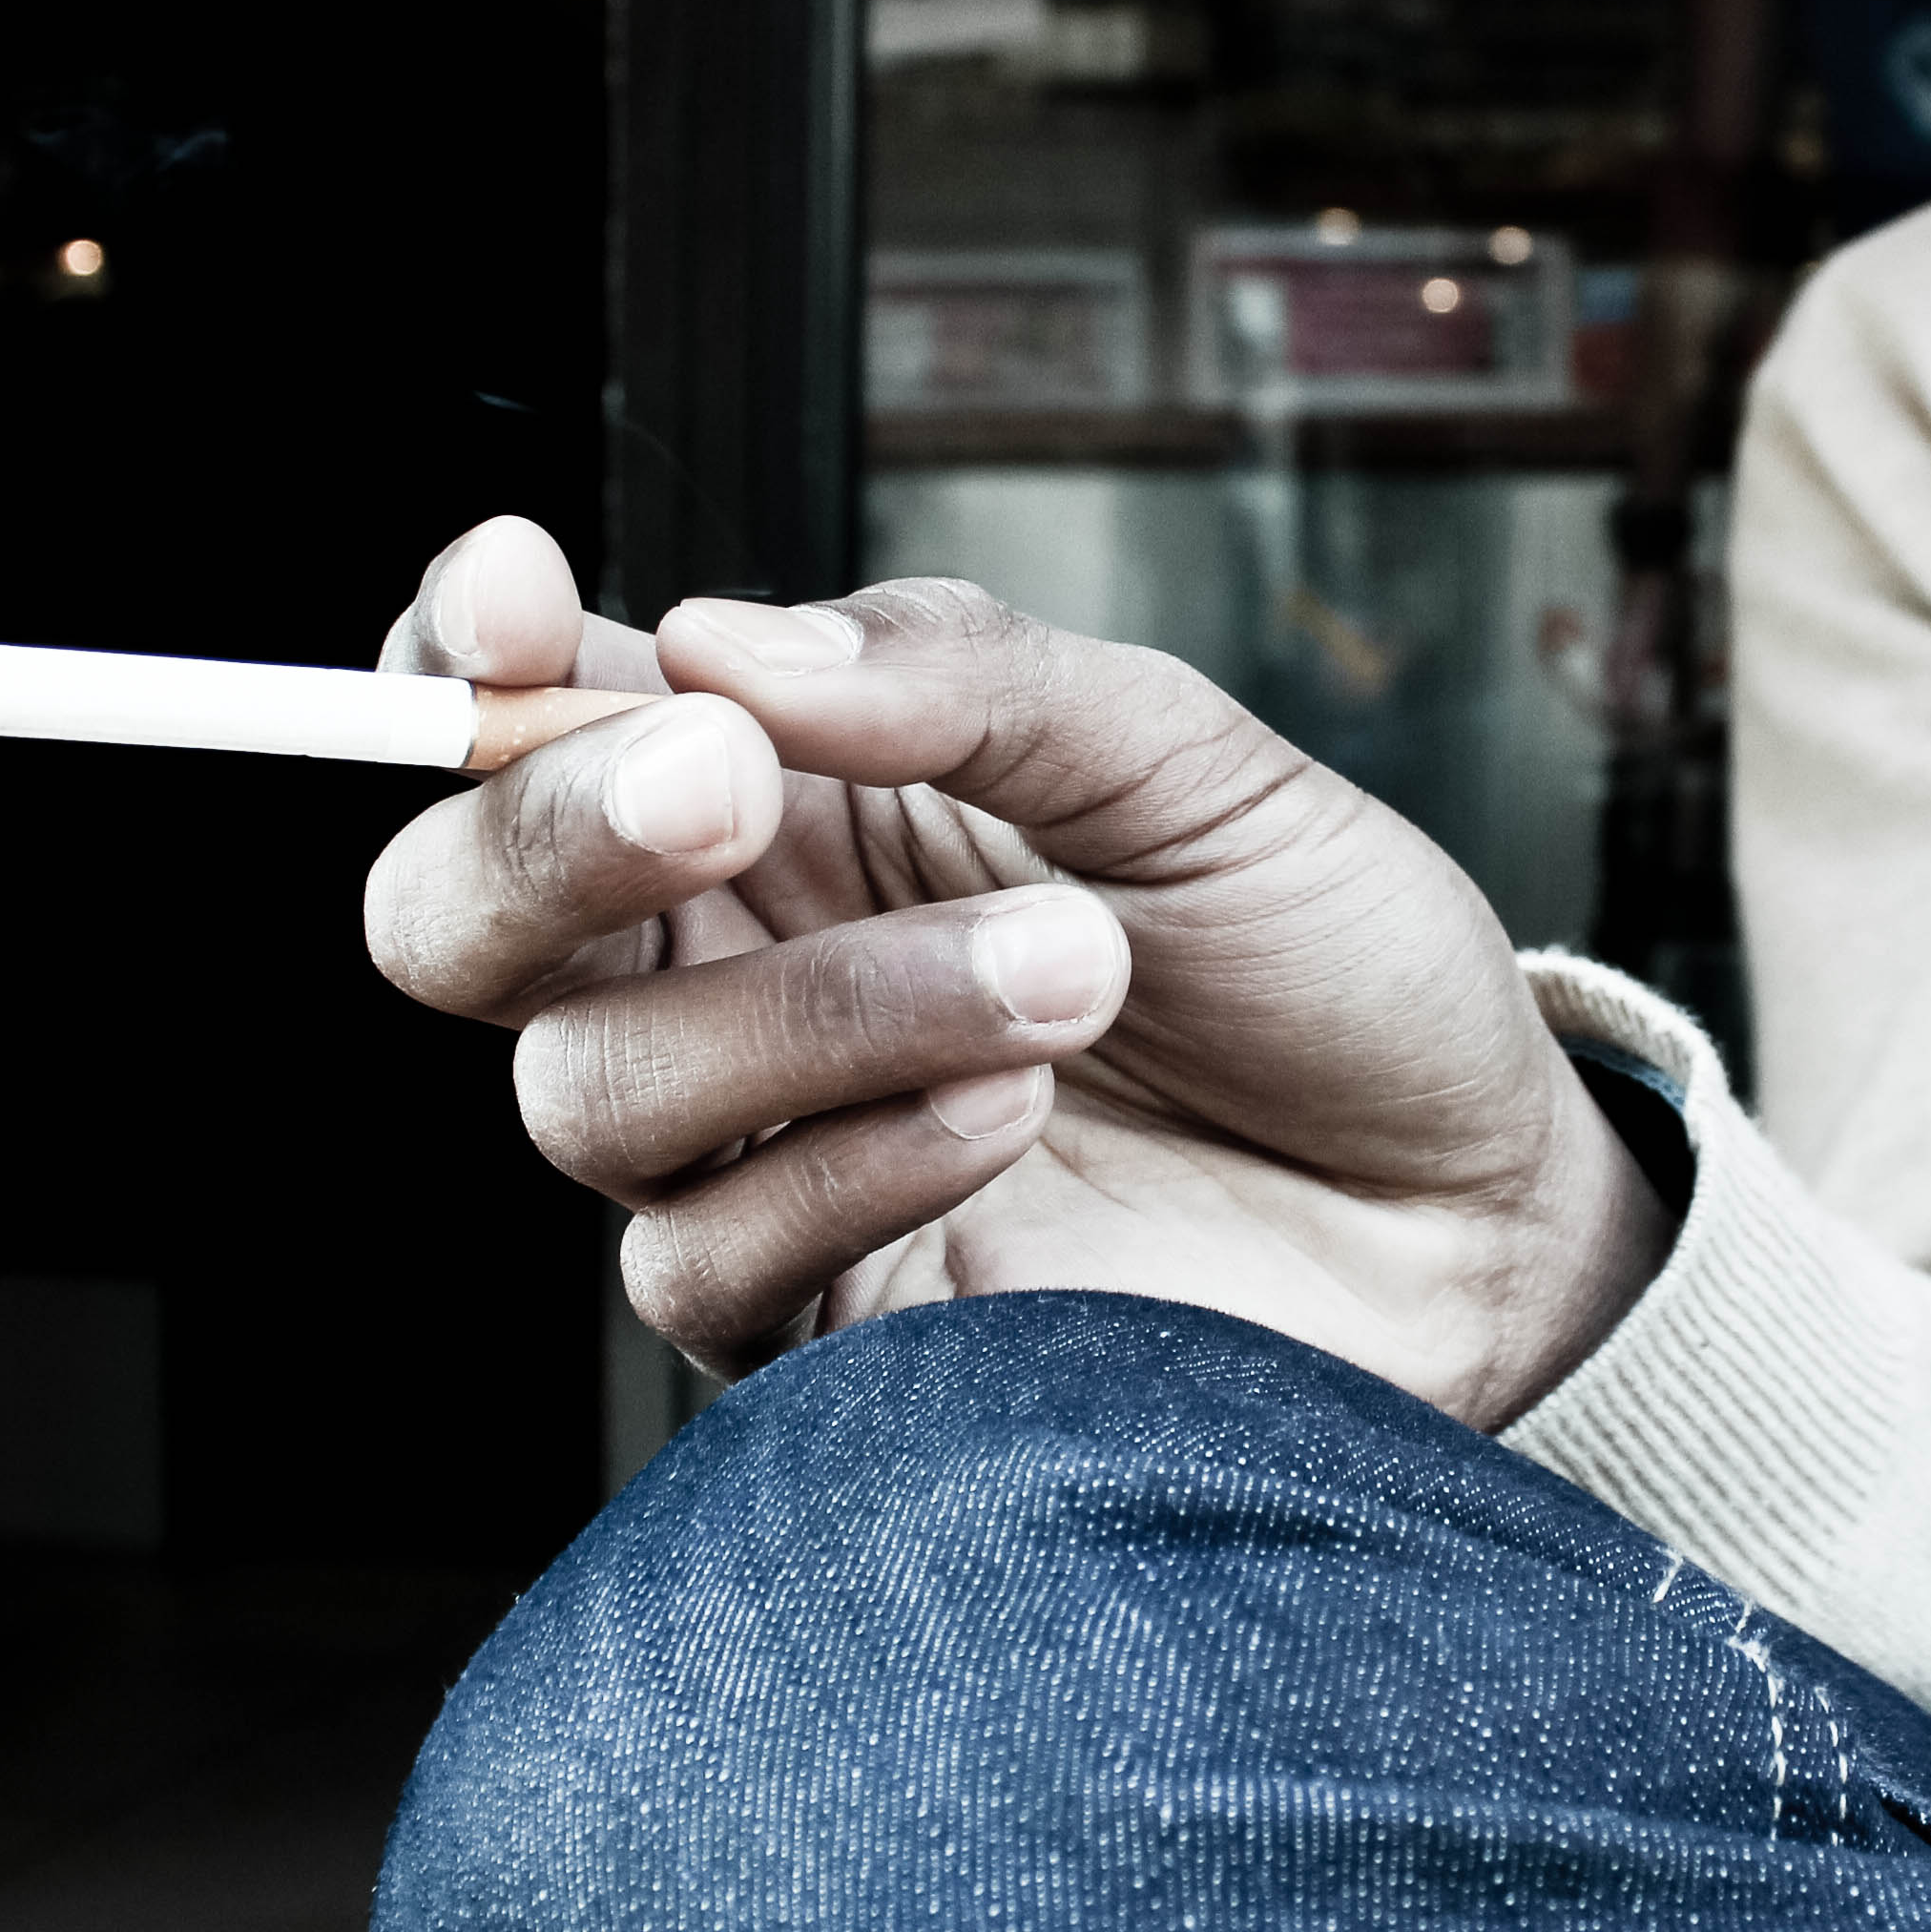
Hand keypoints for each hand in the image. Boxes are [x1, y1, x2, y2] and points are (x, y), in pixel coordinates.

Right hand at [360, 516, 1675, 1427]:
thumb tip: (715, 642)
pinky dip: (858, 1158)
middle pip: (454, 920)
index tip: (520, 598)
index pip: (525, 711)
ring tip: (1074, 970)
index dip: (463, 655)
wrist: (1476, 1209)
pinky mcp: (822, 1334)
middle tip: (722, 782)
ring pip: (587, 1089)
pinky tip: (1017, 1112)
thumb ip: (958, 684)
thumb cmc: (1325, 965)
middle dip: (543, 830)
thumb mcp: (1185, 761)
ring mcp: (758, 1159)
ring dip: (818, 1008)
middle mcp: (726, 971)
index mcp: (781, 795)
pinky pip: (707, 1259)